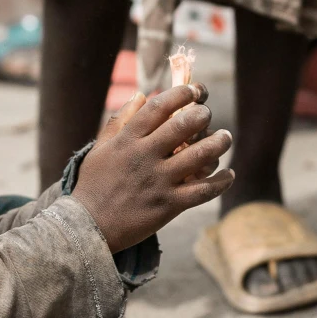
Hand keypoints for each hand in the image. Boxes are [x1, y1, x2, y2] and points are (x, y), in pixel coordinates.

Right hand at [73, 83, 232, 250]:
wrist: (88, 227)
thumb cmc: (93, 185)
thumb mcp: (99, 148)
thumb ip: (119, 120)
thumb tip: (141, 95)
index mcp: (128, 140)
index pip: (159, 107)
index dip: (181, 93)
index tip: (194, 90)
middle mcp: (145, 156)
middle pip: (184, 125)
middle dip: (202, 115)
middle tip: (207, 114)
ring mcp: (159, 181)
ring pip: (200, 155)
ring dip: (219, 143)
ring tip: (225, 137)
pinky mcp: (169, 205)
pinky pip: (204, 191)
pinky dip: (221, 182)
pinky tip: (228, 175)